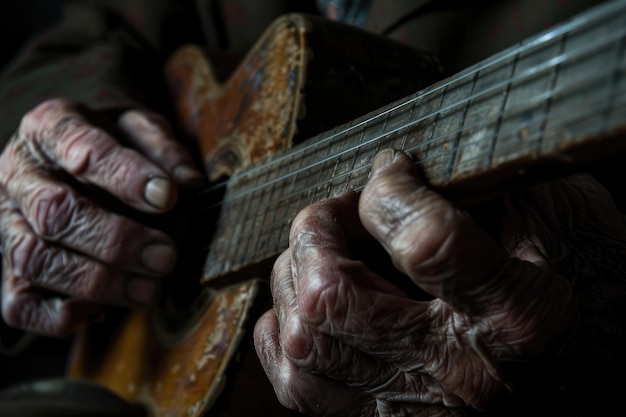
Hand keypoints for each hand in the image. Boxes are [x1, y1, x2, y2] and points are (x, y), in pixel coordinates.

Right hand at [0, 98, 203, 336]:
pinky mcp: (8, 269)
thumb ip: (162, 146)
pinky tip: (101, 312)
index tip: (167, 197)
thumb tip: (189, 181)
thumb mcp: (138, 128)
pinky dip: (58, 316)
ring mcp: (7, 224)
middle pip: (53, 212)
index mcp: (49, 129)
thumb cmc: (111, 144)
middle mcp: (18, 176)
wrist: (68, 159)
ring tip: (149, 290)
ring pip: (33, 259)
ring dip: (97, 282)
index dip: (125, 176)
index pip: (80, 149)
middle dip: (116, 240)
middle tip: (165, 257)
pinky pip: (17, 305)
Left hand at [254, 149, 623, 415]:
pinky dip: (283, 336)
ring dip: (295, 280)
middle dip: (317, 233)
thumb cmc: (586, 291)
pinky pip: (298, 386)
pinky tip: (305, 307)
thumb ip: (497, 182)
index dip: (390, 190)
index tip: (391, 170)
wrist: (592, 374)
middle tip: (340, 212)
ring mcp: (411, 406)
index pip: (424, 244)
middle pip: (333, 298)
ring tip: (322, 254)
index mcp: (515, 317)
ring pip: (304, 341)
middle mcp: (454, 372)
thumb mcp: (569, 222)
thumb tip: (414, 158)